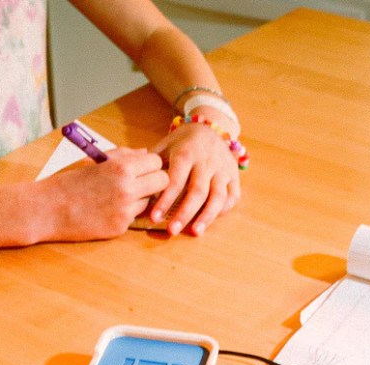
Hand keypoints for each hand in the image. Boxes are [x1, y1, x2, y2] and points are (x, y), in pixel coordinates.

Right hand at [39, 147, 167, 240]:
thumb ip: (123, 156)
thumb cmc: (68, 181)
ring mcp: (125, 211)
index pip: (156, 163)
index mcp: (121, 167)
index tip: (142, 168)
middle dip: (154, 181)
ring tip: (115, 197)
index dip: (150, 165)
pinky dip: (124, 213)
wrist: (47, 209)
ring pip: (149, 202)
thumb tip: (145, 153)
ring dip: (139, 199)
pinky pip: (133, 217)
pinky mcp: (120, 228)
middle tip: (140, 183)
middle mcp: (128, 189)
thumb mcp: (94, 161)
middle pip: (163, 182)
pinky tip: (105, 210)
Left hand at [149, 121, 240, 235]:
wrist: (210, 127)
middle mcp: (207, 161)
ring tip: (195, 232)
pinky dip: (223, 210)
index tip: (154, 218)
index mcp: (187, 153)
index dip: (165, 200)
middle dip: (184, 214)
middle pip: (197, 192)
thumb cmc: (182, 142)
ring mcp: (223, 169)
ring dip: (207, 217)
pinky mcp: (234, 176)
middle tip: (172, 231)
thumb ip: (152, 164)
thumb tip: (135, 183)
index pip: (175, 180)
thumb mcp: (165, 145)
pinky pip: (232, 196)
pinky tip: (211, 220)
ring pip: (218, 196)